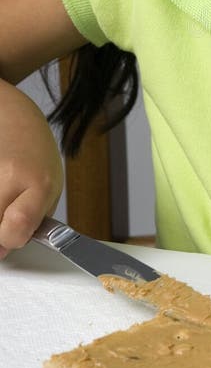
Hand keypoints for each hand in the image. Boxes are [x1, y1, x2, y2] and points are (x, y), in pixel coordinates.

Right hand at [0, 82, 63, 258]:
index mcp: (39, 182)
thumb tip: (3, 251)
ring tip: (0, 200)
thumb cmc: (35, 155)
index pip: (17, 226)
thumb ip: (32, 220)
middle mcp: (10, 174)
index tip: (10, 237)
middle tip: (1, 220)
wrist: (12, 116)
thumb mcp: (50, 187)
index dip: (9, 240)